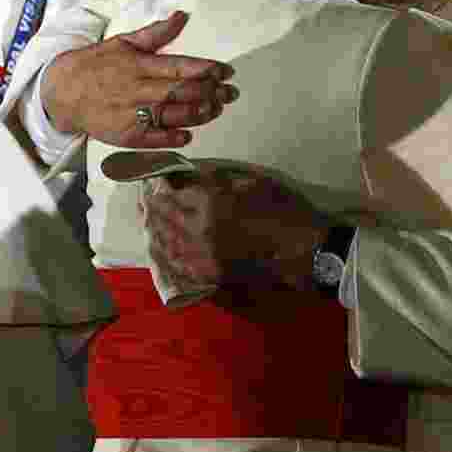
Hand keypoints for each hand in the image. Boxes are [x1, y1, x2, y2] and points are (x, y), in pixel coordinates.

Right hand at [40, 11, 238, 147]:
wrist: (61, 92)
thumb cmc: (96, 64)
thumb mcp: (123, 42)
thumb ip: (155, 33)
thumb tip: (181, 16)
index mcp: (139, 65)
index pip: (178, 67)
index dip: (204, 70)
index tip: (224, 71)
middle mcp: (138, 90)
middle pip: (181, 92)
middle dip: (209, 93)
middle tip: (229, 93)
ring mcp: (132, 114)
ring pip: (172, 115)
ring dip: (197, 114)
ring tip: (215, 110)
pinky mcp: (126, 135)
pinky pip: (154, 139)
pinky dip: (172, 138)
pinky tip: (188, 136)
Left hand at [142, 164, 331, 290]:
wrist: (307, 252)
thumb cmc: (284, 211)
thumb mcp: (253, 182)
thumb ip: (218, 179)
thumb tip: (191, 174)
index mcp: (210, 203)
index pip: (172, 192)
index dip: (160, 185)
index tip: (153, 181)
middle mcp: (200, 231)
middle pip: (164, 218)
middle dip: (153, 208)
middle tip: (145, 202)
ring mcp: (204, 258)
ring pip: (168, 243)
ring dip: (156, 232)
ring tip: (150, 224)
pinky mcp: (212, 276)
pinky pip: (181, 266)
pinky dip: (168, 256)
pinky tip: (164, 251)